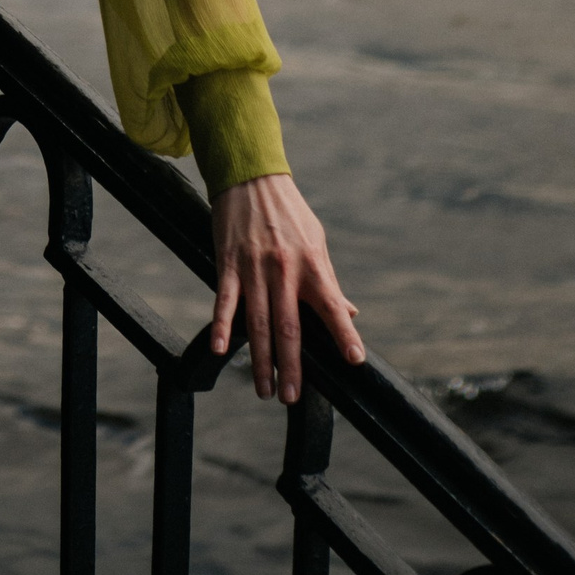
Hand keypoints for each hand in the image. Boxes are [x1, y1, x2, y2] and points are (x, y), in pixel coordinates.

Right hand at [209, 173, 362, 403]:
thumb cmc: (289, 212)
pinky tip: (220, 349)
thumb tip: (349, 313)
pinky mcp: (228, 263)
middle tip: (292, 397)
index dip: (344, 334)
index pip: (332, 305)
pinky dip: (221, 325)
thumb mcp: (316, 241)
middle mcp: (285, 269)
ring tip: (264, 389)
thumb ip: (329, 280)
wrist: (251, 177)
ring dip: (260, 360)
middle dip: (291, 366)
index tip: (355, 361)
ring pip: (258, 322)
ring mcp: (254, 268)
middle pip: (289, 327)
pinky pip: (224, 300)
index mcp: (312, 264)